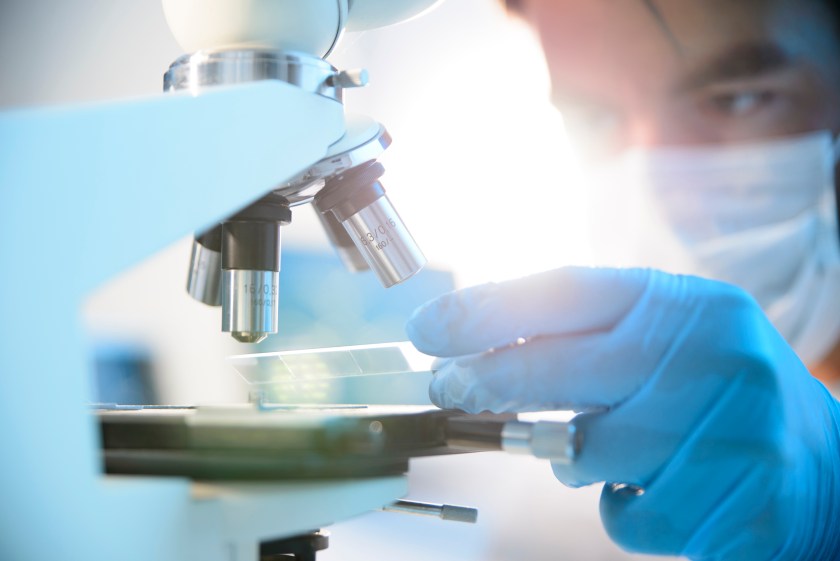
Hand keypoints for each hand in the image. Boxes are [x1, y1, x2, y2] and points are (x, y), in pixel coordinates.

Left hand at [406, 267, 839, 559]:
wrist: (825, 468)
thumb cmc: (717, 397)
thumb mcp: (664, 344)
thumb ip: (588, 344)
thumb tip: (479, 357)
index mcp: (682, 303)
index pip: (564, 292)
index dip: (484, 310)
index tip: (426, 327)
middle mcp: (709, 352)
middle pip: (558, 368)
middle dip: (486, 381)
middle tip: (448, 388)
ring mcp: (729, 425)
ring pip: (586, 452)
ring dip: (573, 459)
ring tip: (605, 451)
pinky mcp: (740, 497)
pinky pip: (627, 516)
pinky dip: (622, 511)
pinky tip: (657, 491)